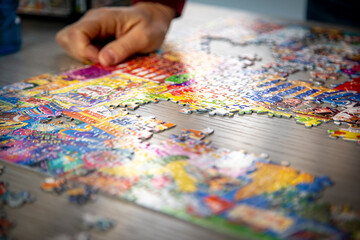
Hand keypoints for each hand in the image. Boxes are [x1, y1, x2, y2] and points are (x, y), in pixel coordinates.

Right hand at [56, 2, 175, 65]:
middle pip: (67, 38)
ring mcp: (92, 30)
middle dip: (80, 55)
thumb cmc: (150, 25)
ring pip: (70, 44)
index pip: (77, 33)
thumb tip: (103, 60)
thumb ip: (123, 48)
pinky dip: (89, 57)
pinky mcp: (94, 38)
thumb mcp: (143, 37)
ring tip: (104, 60)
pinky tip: (105, 59)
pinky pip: (81, 49)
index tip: (101, 61)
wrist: (154, 19)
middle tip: (101, 61)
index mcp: (102, 19)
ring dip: (84, 57)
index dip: (84, 52)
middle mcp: (92, 22)